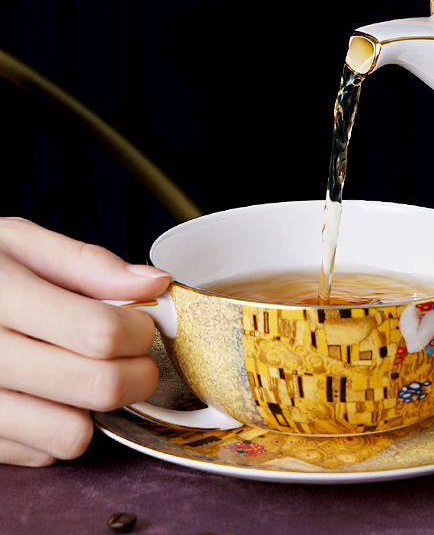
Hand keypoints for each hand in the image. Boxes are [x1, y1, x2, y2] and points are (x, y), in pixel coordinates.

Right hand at [0, 218, 171, 465]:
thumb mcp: (16, 243)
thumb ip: (87, 263)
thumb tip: (153, 283)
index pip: (98, 331)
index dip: (140, 329)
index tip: (144, 321)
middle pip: (96, 385)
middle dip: (139, 373)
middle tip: (137, 355)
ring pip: (71, 433)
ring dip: (100, 408)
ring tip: (92, 374)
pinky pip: (41, 454)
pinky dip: (60, 428)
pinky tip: (49, 394)